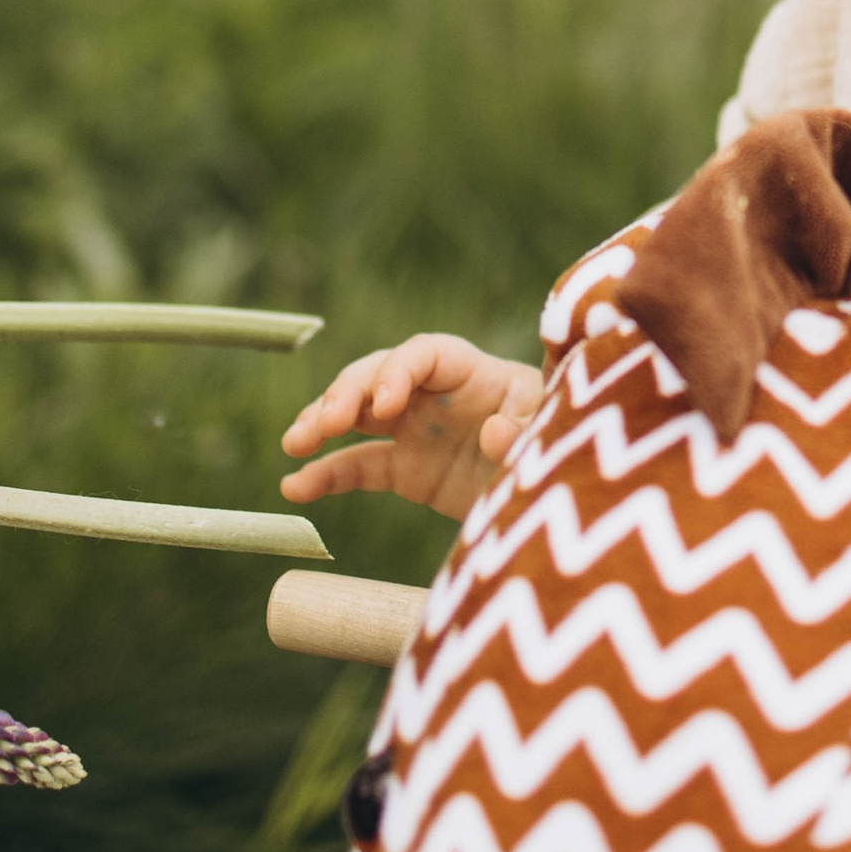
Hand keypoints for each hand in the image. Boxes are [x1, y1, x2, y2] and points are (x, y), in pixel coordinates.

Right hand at [280, 333, 544, 518]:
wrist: (557, 497)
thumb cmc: (557, 444)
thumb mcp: (551, 431)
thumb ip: (526, 428)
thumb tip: (494, 433)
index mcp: (473, 372)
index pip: (425, 354)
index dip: (399, 371)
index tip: (384, 404)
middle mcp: (435, 394)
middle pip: (378, 376)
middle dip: (348, 393)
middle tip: (327, 422)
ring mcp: (415, 430)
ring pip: (357, 415)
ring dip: (322, 422)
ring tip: (293, 444)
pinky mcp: (406, 470)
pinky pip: (358, 467)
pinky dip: (326, 475)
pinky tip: (294, 486)